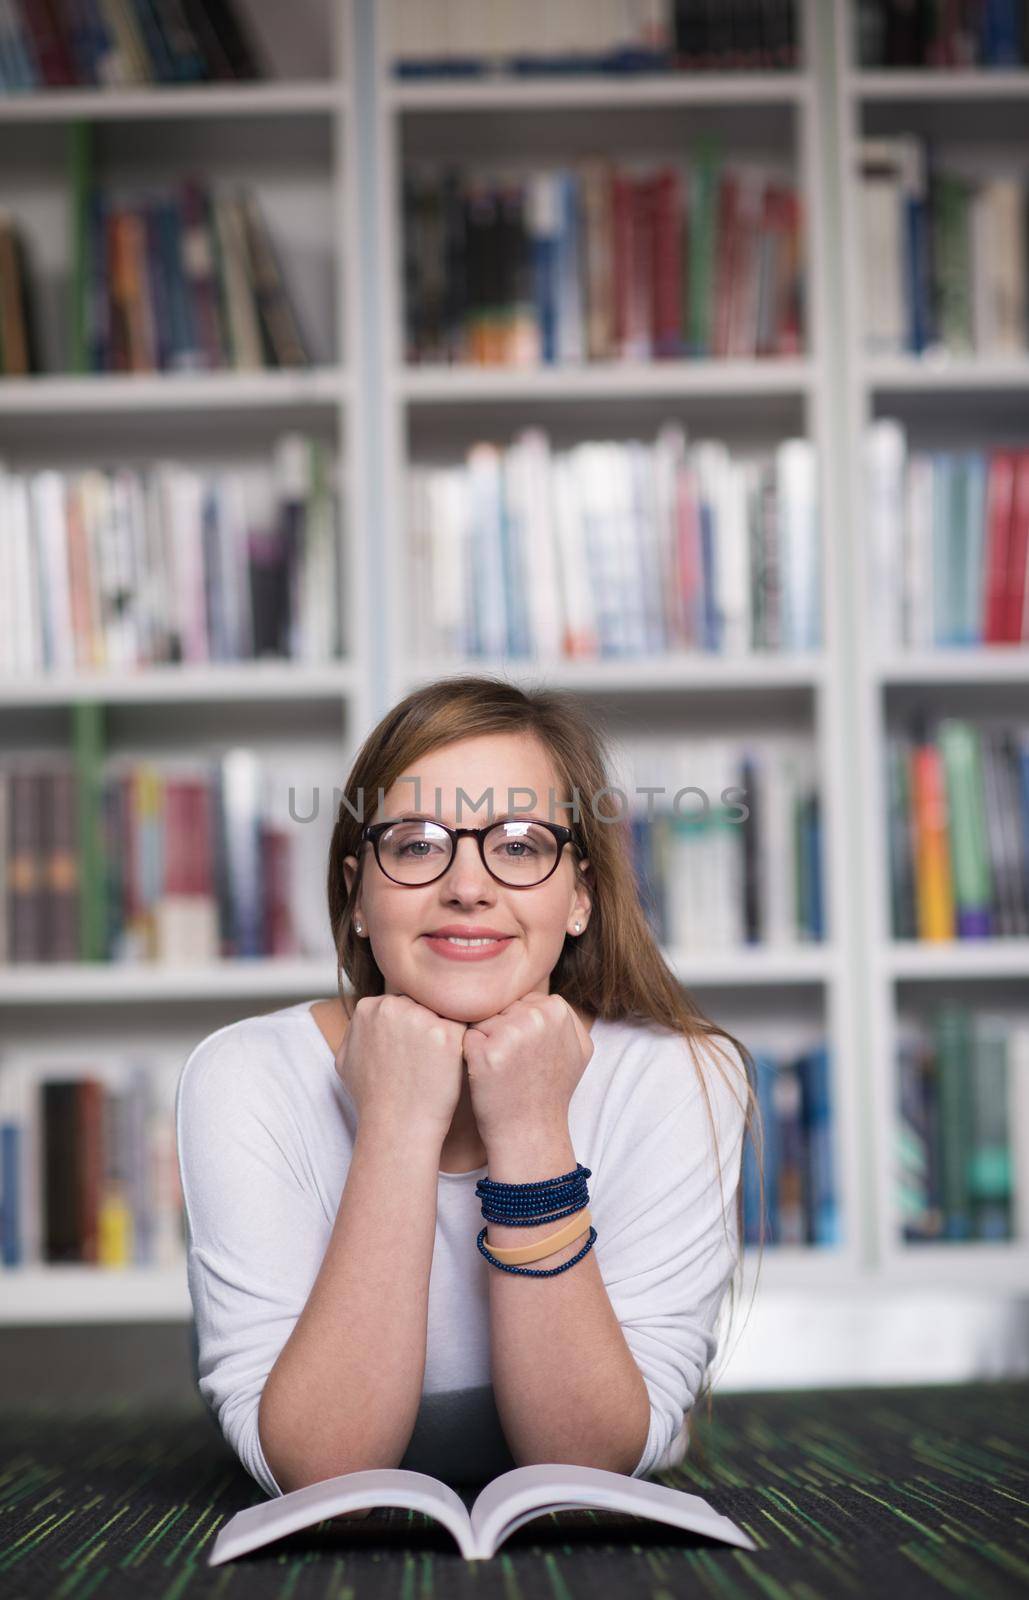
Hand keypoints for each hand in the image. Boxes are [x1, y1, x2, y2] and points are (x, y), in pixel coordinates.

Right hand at [334, 993, 466, 1143]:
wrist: (397, 1126)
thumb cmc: (372, 1098)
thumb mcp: (345, 1060)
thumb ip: (355, 1031)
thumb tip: (365, 1018)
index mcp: (368, 1007)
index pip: (400, 1002)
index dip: (409, 1025)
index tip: (411, 1048)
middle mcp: (392, 1006)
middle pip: (422, 1002)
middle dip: (428, 1023)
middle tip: (428, 1055)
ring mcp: (421, 1017)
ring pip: (443, 1011)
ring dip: (445, 1031)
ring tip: (439, 1061)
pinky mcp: (447, 1034)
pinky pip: (463, 1026)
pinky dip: (462, 1042)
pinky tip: (455, 1062)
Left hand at [461, 991, 593, 1149]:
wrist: (531, 1132)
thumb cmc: (551, 1090)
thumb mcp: (580, 1050)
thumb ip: (567, 1016)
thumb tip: (549, 996)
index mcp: (557, 1010)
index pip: (523, 1001)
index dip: (520, 1028)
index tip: (529, 1054)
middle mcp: (536, 1017)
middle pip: (501, 1008)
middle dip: (501, 1032)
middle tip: (514, 1064)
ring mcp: (510, 1034)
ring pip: (482, 1021)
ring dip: (485, 1042)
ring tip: (502, 1070)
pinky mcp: (484, 1053)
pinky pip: (467, 1038)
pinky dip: (470, 1054)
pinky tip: (485, 1074)